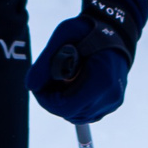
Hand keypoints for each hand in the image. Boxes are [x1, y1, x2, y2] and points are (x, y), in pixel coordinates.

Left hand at [30, 0, 147, 123]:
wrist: (116, 31)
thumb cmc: (89, 30)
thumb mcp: (64, 35)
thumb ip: (45, 61)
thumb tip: (31, 87)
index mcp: (102, 80)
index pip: (67, 108)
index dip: (47, 101)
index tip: (40, 86)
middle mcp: (111, 95)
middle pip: (71, 114)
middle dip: (54, 102)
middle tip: (48, 81)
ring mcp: (114, 101)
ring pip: (78, 116)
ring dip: (64, 104)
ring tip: (62, 81)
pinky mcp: (113, 103)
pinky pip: (88, 113)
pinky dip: (76, 104)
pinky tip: (73, 86)